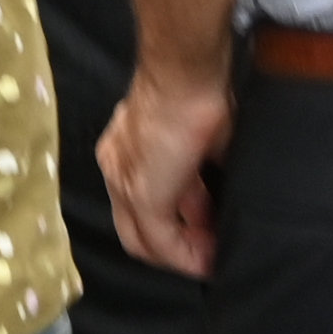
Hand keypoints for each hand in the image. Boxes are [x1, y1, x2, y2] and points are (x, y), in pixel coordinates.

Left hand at [101, 65, 230, 276]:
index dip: (172, 225)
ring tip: (215, 256)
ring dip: (183, 254)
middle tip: (212, 251)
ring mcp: (124, 182)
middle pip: (137, 229)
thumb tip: (216, 198)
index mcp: (125, 151)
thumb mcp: (198, 140)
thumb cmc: (199, 92)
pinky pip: (161, 241)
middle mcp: (116, 168)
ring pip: (145, 239)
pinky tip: (210, 261)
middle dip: (177, 247)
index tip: (206, 233)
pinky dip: (187, 256)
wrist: (186, 72)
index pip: (138, 204)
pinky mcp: (143, 194)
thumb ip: (196, 172)